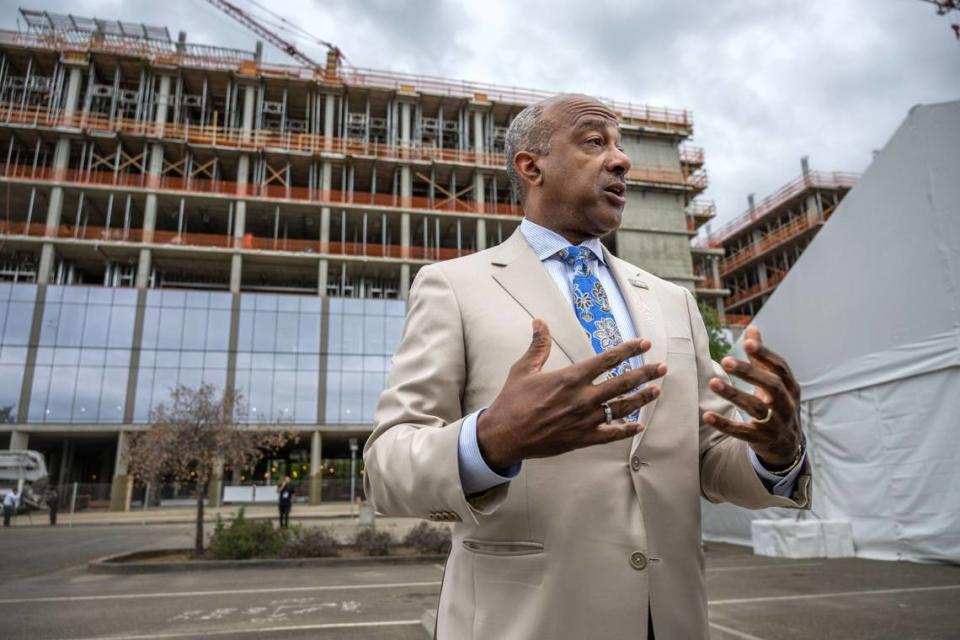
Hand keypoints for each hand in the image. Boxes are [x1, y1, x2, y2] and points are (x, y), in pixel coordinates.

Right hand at [476, 318, 666, 469]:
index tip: (644, 343)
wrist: (504, 435)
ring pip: (621, 408)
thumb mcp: (523, 369)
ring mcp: (584, 420)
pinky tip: (638, 426)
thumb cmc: (512, 401)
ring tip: (657, 391)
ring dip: (641, 399)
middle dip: (645, 374)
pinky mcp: (582, 439)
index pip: (607, 360)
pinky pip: (610, 434)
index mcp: (570, 378)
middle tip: (662, 367)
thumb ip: (538, 346)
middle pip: (622, 383)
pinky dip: (626, 430)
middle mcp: (582, 398)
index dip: (628, 350)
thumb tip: (539, 322)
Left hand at [703, 325, 800, 469]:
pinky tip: (707, 415)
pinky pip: (742, 432)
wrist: (786, 445)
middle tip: (725, 360)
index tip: (748, 343)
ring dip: (734, 395)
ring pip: (756, 408)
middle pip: (771, 385)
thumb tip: (752, 328)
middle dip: (749, 372)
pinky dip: (725, 424)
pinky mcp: (761, 439)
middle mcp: (786, 404)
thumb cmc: (777, 404)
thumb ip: (760, 357)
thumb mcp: (774, 382)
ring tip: (712, 383)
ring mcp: (775, 423)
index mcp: (789, 387)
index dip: (765, 355)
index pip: (780, 367)